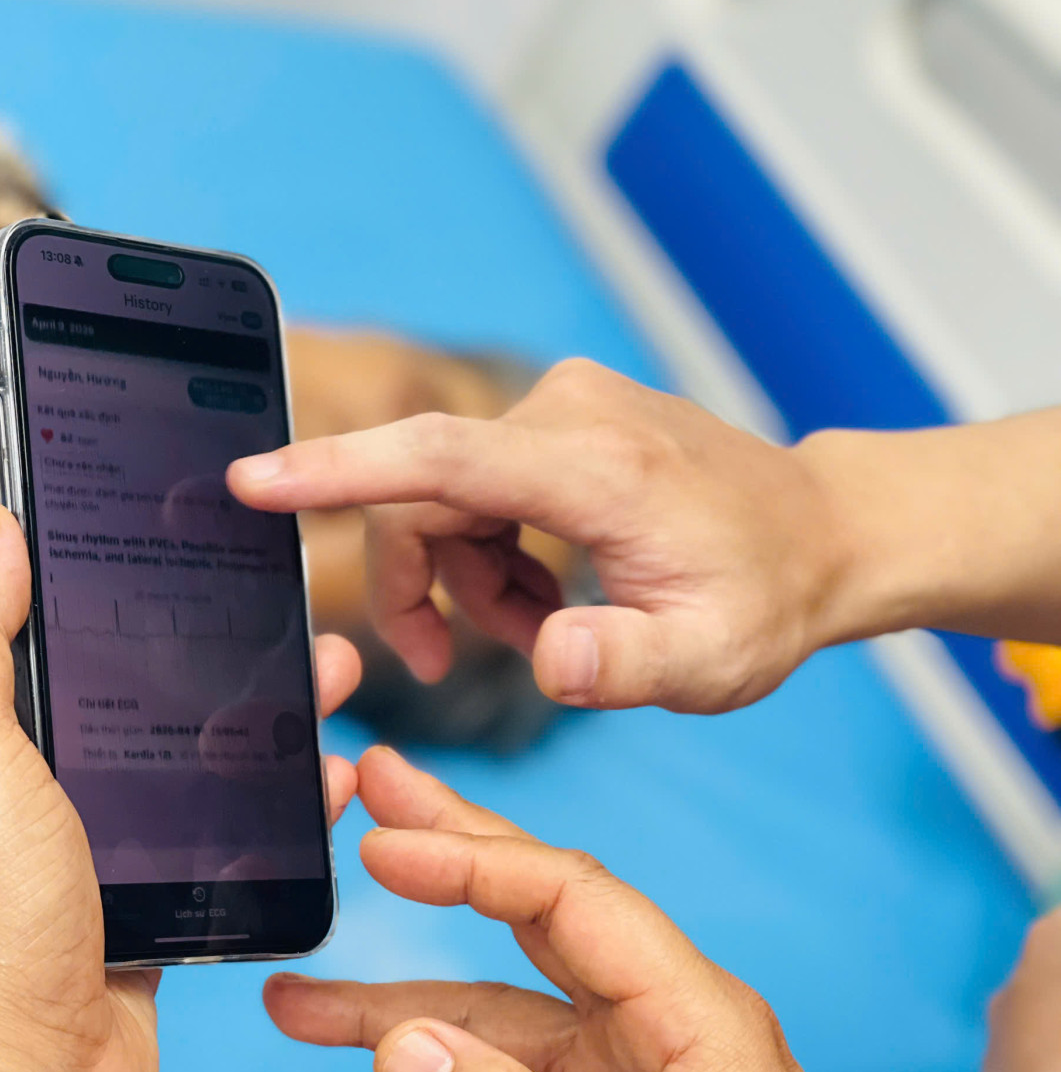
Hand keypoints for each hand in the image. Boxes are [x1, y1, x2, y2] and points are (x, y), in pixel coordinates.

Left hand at [0, 502, 360, 1071]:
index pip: (53, 635)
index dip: (112, 581)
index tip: (170, 529)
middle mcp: (45, 784)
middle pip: (148, 688)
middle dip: (219, 642)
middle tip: (280, 601)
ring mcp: (105, 843)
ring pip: (201, 755)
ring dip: (268, 713)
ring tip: (330, 672)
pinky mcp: (154, 897)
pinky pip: (229, 832)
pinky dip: (279, 803)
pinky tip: (326, 773)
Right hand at [228, 358, 850, 713]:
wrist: (819, 532)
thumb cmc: (765, 597)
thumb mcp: (710, 661)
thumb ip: (625, 664)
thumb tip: (548, 658)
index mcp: (596, 470)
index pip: (438, 457)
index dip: (336, 470)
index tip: (253, 481)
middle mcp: (571, 416)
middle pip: (428, 493)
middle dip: (421, 586)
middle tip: (451, 662)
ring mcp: (568, 407)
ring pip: (451, 493)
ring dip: (469, 575)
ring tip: (538, 630)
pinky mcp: (567, 418)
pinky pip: (485, 482)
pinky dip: (494, 549)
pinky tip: (548, 593)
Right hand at [266, 748, 967, 1071]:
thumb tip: (402, 1048)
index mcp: (695, 1014)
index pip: (569, 898)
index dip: (471, 861)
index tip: (384, 843)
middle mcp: (661, 1021)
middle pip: (534, 917)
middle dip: (445, 863)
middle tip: (367, 803)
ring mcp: (631, 1071)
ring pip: (500, 1010)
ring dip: (402, 1010)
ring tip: (299, 1003)